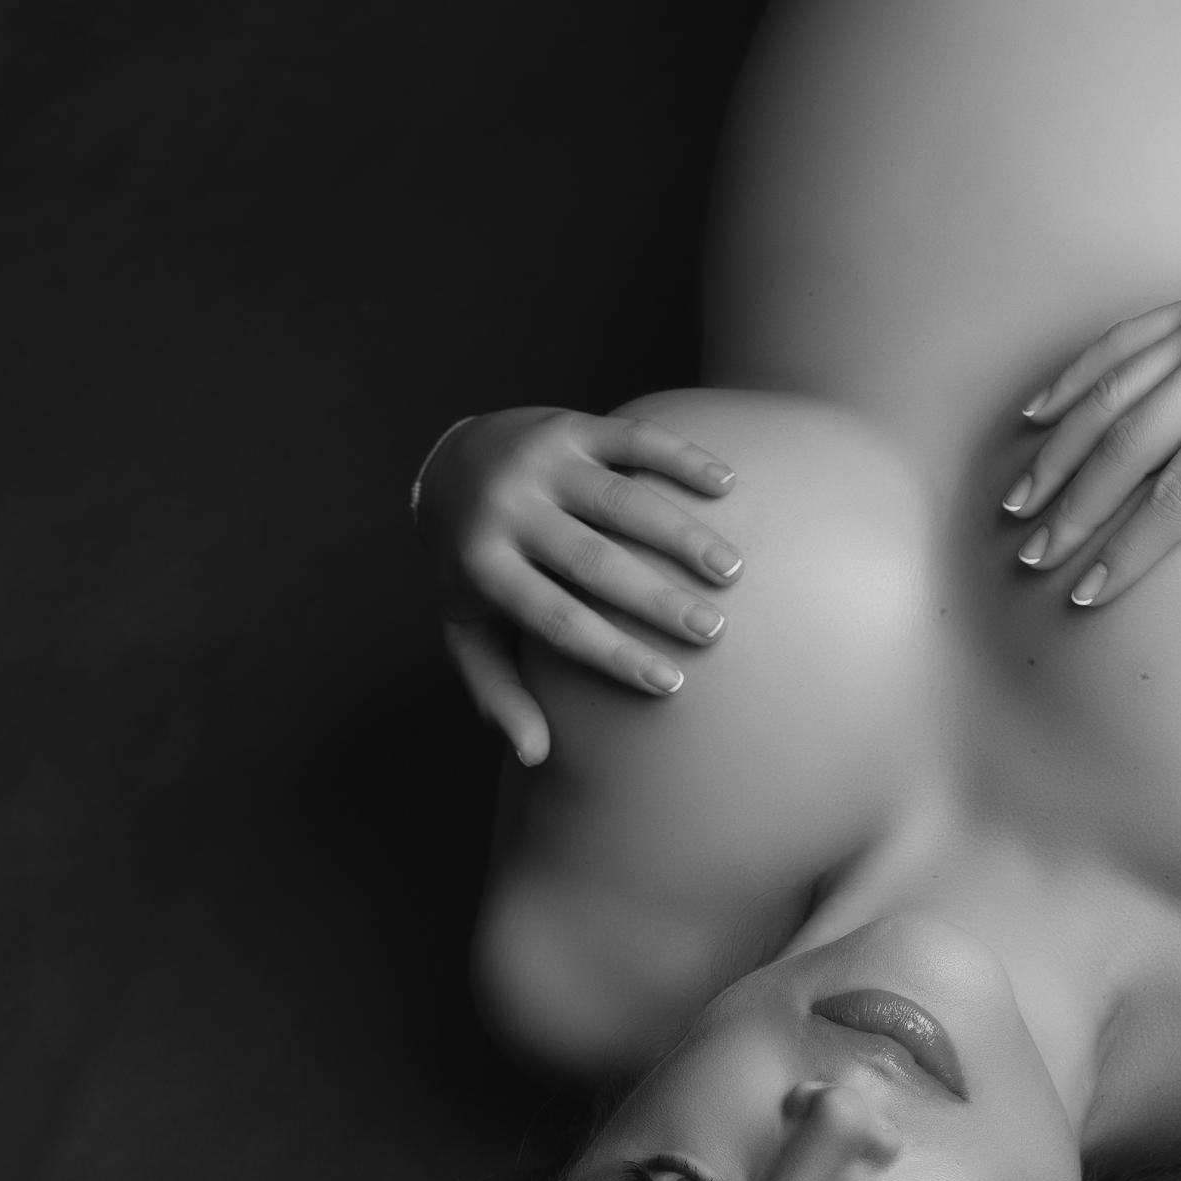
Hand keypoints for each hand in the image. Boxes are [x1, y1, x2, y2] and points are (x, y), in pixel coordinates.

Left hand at [414, 404, 743, 762]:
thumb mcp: (467, 630)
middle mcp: (507, 509)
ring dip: (679, 532)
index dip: (612, 653)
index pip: (554, 618)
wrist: (449, 465)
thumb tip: (534, 754)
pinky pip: (632, 439)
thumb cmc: (473, 567)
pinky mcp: (570, 426)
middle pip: (591, 560)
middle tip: (713, 631)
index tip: (670, 684)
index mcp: (482, 566)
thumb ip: (497, 690)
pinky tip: (726, 485)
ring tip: (731, 568)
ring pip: (619, 497)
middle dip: (655, 598)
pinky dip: (681, 457)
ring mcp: (539, 461)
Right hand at [1002, 241, 1180, 612]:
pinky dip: (1078, 375)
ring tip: (1018, 499)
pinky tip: (1039, 413)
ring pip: (1112, 388)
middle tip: (1032, 558)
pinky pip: (1127, 338)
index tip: (1087, 595)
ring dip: (1060, 448)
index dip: (1128, 551)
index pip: (1178, 496)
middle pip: (1128, 444)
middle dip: (1074, 507)